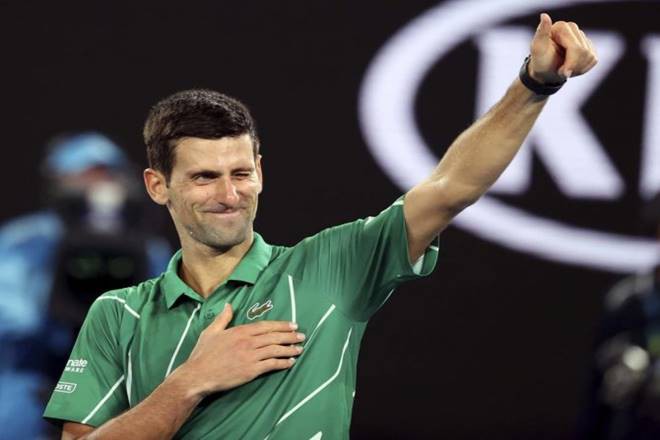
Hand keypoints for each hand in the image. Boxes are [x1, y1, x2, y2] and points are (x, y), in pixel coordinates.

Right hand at [176, 304, 304, 395]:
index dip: (281, 325)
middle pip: (274, 337)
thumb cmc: (203, 354)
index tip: (292, 325)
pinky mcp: (251, 370)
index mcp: (240, 331)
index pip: (266, 326)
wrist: (198, 375)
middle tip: (301, 336)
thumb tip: (228, 304)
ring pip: (275, 350)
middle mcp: (248, 342)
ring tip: (299, 349)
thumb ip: (223, 318)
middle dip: (290, 336)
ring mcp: (250, 356)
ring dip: (289, 349)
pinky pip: (271, 365)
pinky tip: (290, 362)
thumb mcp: (211, 331)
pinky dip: (282, 363)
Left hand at [528, 13, 597, 83]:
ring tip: (565, 69)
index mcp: (561, 27)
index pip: (576, 48)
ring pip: (590, 56)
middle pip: (584, 52)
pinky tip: (572, 68)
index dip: (570, 63)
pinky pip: (593, 60)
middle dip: (573, 66)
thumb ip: (541, 33)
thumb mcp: (537, 49)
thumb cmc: (540, 60)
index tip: (561, 71)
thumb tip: (544, 16)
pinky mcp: (589, 46)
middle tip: (561, 71)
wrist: (545, 71)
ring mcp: (582, 37)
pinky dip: (582, 68)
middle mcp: (573, 28)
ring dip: (577, 68)